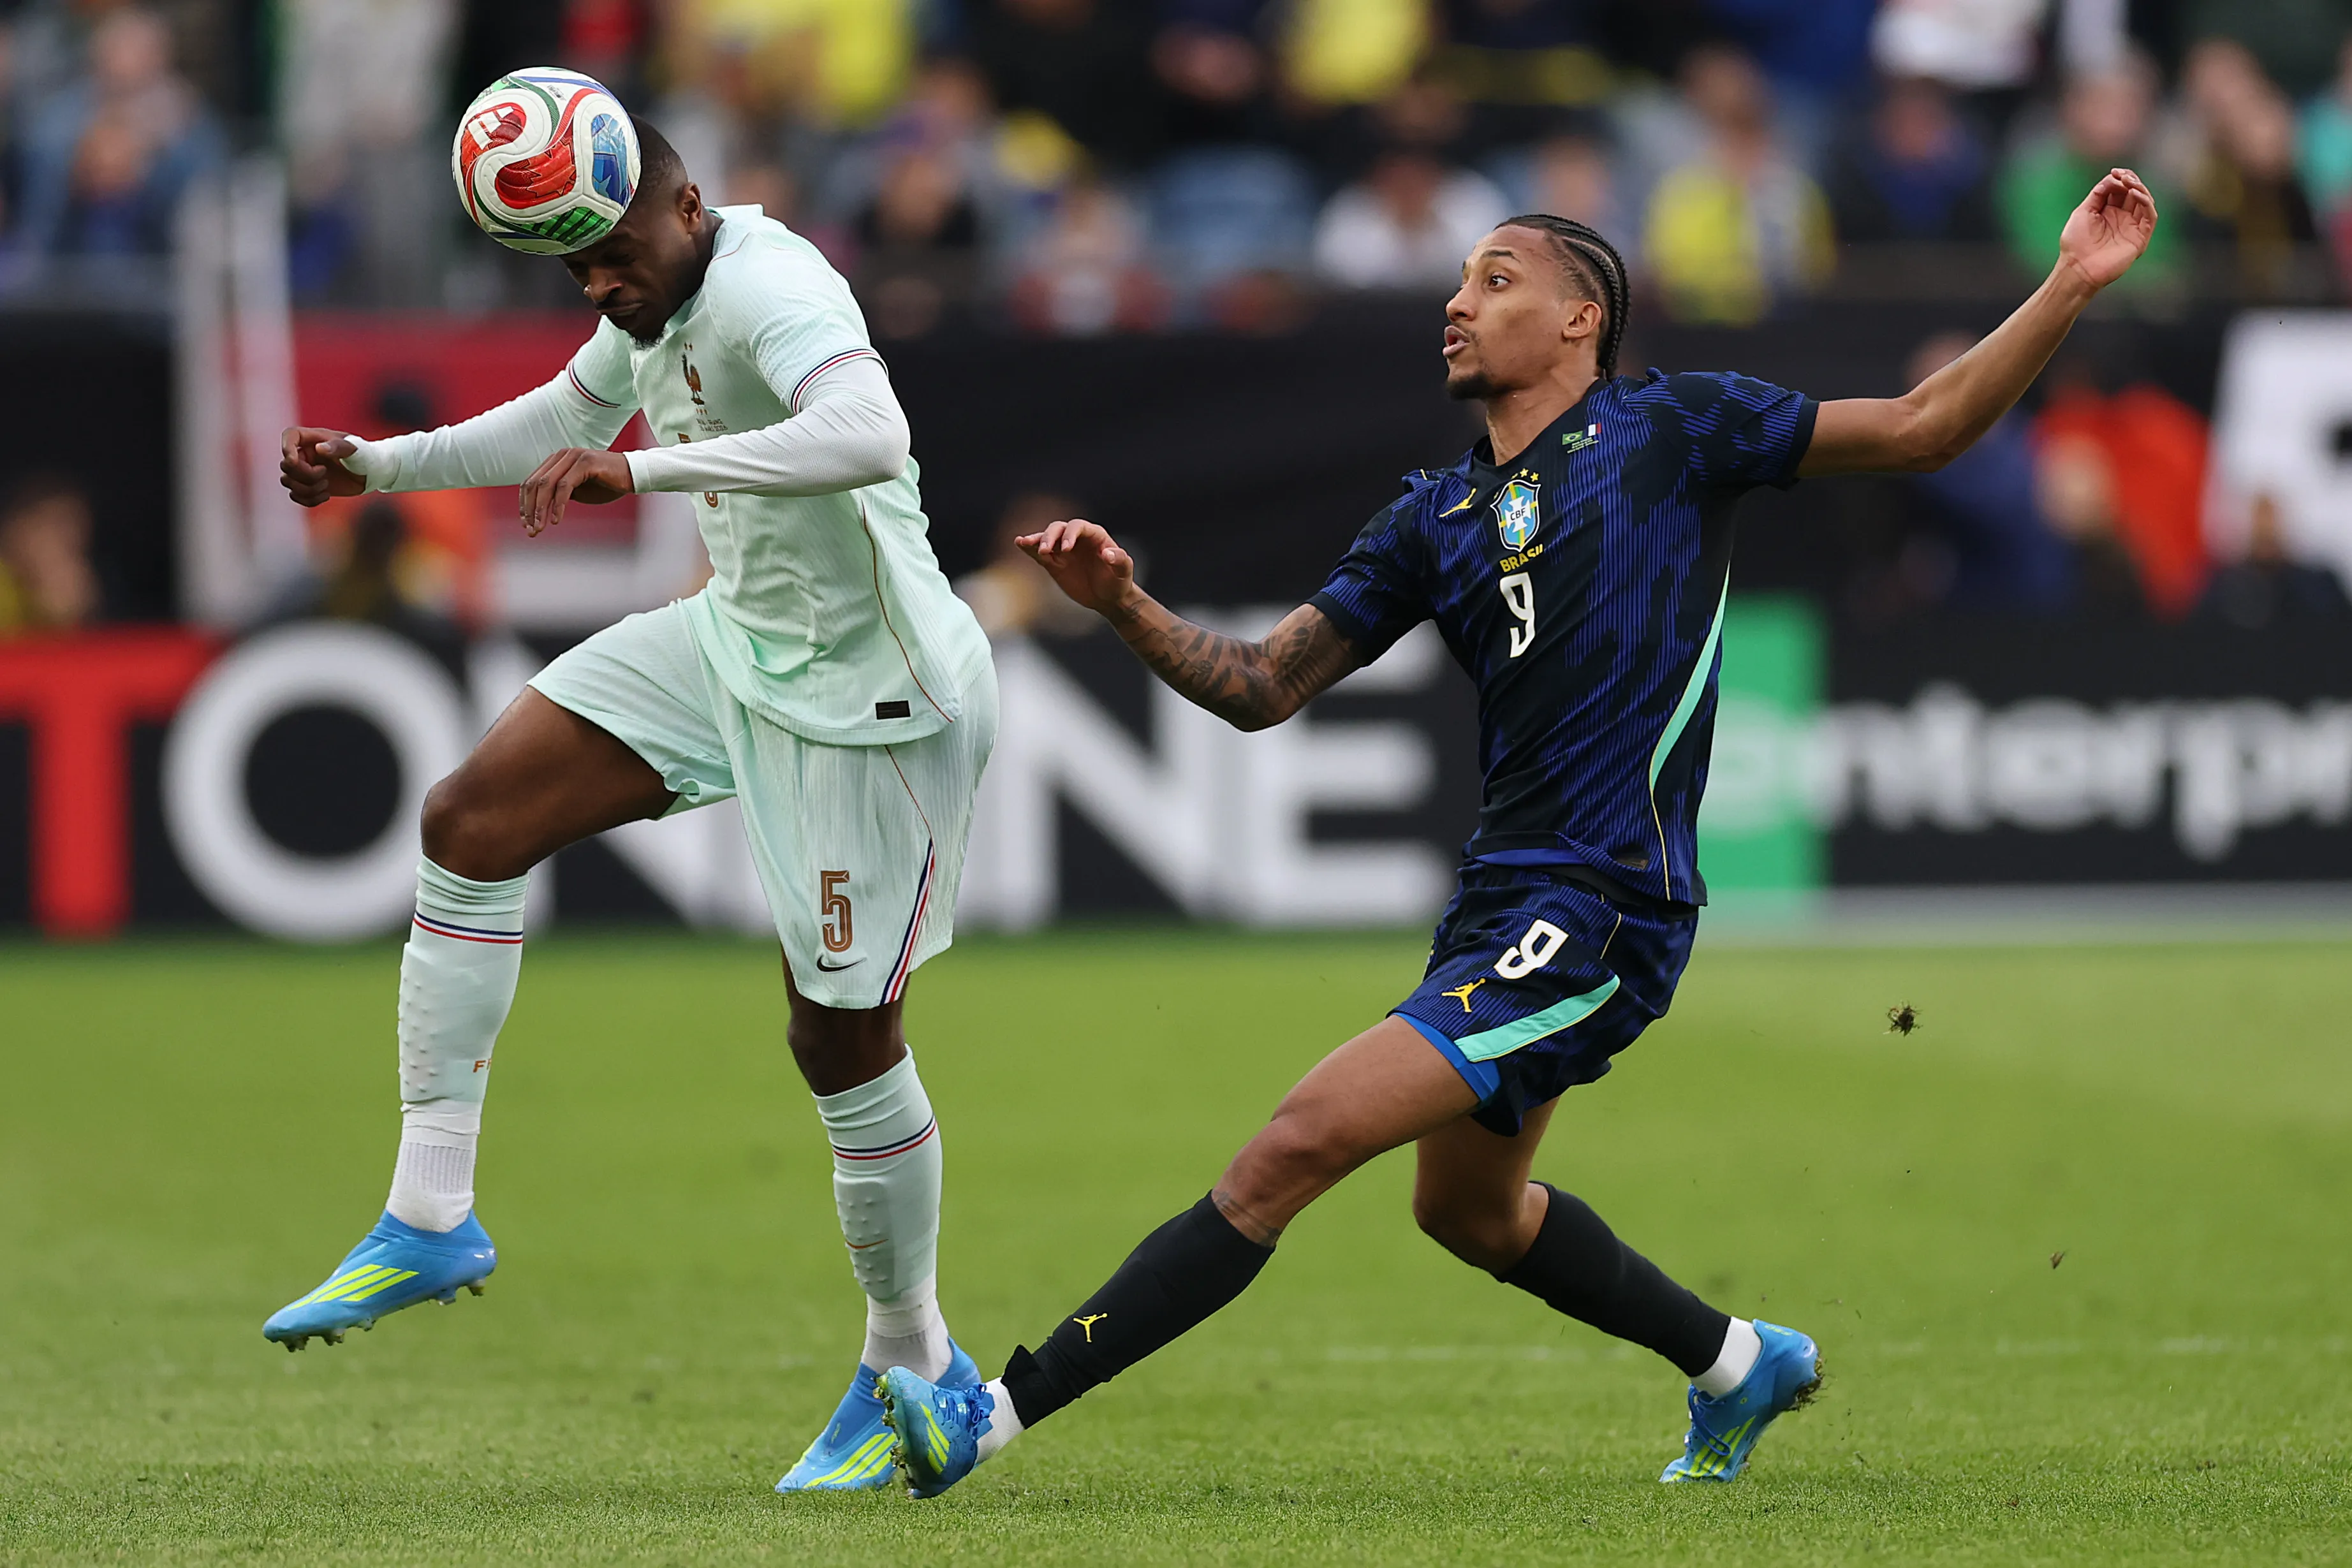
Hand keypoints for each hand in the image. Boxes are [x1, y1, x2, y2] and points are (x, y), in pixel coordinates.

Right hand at [279, 427, 365, 507]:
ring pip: (287, 482)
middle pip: (286, 466)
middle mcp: (304, 454)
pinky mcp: (309, 487)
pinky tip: (326, 495)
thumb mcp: (353, 448)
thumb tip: (318, 448)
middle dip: (305, 474)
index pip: (289, 436)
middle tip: (324, 472)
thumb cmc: (362, 454)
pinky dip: (309, 499)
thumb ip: (337, 447)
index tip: (294, 461)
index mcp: (312, 439)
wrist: (369, 473)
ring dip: (307, 488)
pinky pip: (296, 496)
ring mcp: (304, 471)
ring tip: (326, 485)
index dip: (286, 448)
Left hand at [518, 448, 632, 536]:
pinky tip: (556, 520)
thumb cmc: (607, 485)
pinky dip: (558, 505)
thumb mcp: (578, 491)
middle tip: (531, 530)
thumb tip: (540, 509)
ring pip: (546, 485)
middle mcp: (561, 455)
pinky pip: (564, 486)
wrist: (633, 476)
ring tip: (540, 527)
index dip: (524, 504)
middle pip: (534, 484)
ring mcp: (573, 457)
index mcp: (556, 460)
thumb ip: (558, 495)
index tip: (526, 524)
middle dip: (529, 509)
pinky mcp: (584, 463)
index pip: (531, 482)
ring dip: (540, 509)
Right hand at [1017, 518, 1139, 616]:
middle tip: (1044, 550)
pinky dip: (1029, 548)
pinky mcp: (1054, 562)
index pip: (1078, 526)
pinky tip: (1019, 543)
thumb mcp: (1124, 572)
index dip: (1070, 534)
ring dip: (1036, 540)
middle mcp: (1076, 538)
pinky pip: (1039, 553)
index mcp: (1094, 535)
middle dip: (1049, 537)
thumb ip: (1120, 560)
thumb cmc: (1119, 581)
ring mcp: (1063, 550)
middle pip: (1058, 528)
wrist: (1109, 597)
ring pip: (1046, 538)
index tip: (1066, 549)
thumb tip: (1107, 554)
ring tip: (1024, 543)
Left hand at [2056, 168, 2157, 292]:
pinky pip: (2150, 216)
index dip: (2120, 178)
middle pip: (2134, 193)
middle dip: (2130, 181)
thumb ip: (2098, 194)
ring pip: (2145, 202)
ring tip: (2129, 182)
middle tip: (2123, 175)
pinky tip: (2135, 194)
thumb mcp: (2083, 212)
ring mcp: (2132, 227)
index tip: (2114, 172)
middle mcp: (2122, 218)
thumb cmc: (2075, 243)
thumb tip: (2111, 178)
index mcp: (2108, 212)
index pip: (2120, 189)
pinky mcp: (2140, 237)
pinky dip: (2146, 202)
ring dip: (2139, 188)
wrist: (2077, 268)